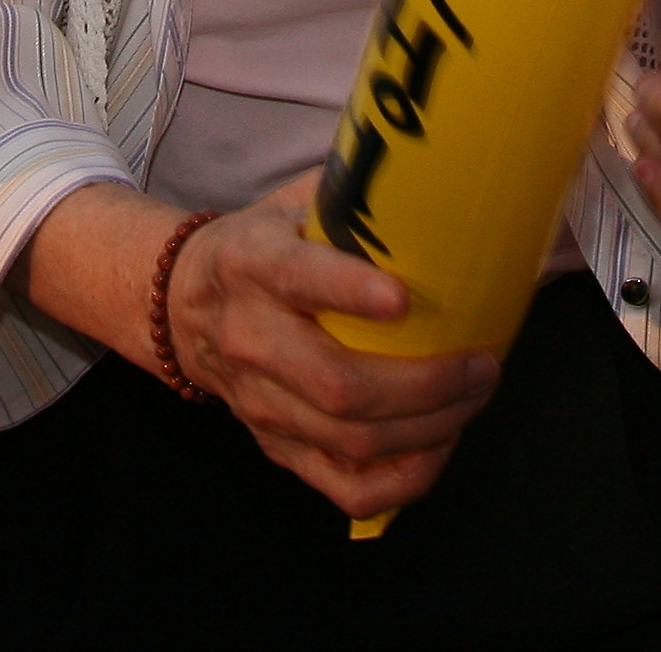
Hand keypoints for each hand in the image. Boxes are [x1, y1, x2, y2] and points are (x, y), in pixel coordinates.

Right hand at [164, 176, 503, 513]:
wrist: (179, 305)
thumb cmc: (259, 248)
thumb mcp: (290, 204)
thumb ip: (354, 195)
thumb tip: (447, 174)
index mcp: (251, 263)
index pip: (296, 278)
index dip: (348, 291)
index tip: (402, 298)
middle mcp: (250, 338)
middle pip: (337, 383)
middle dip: (424, 384)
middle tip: (480, 365)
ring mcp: (260, 402)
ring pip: (348, 439)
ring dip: (427, 429)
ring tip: (473, 398)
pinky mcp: (274, 445)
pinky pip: (343, 486)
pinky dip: (402, 480)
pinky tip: (438, 447)